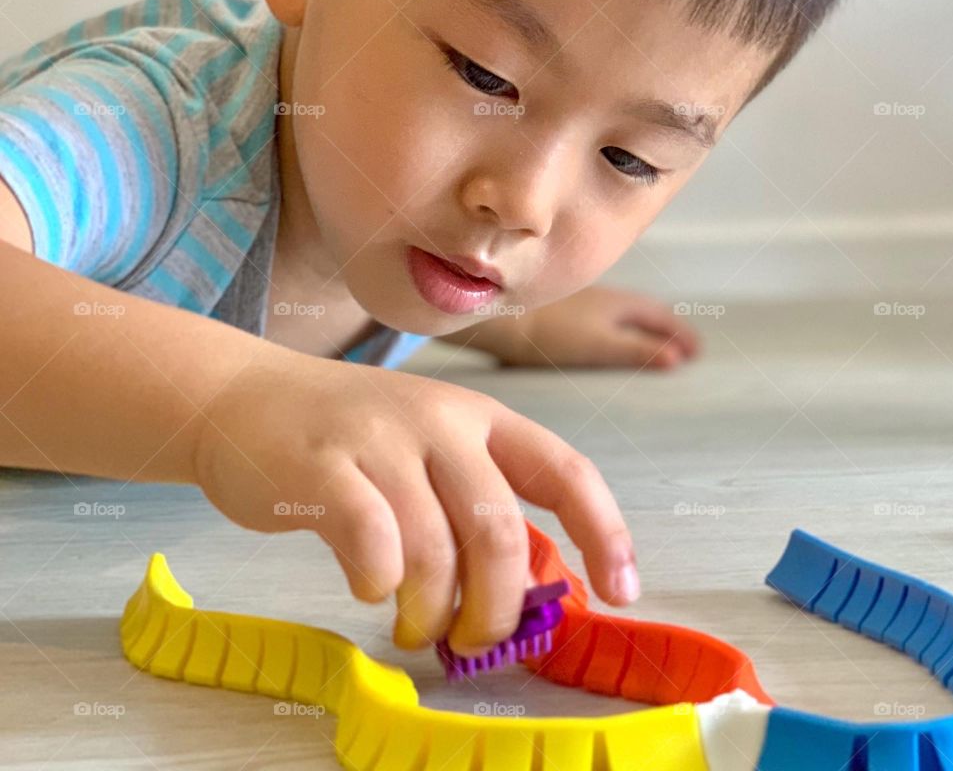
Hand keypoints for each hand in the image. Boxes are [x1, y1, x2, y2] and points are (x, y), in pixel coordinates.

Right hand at [192, 349, 638, 656]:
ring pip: (435, 551)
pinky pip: (372, 545)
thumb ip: (473, 502)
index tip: (622, 591)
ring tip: (417, 627)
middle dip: (497, 608)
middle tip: (475, 641)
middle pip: (498, 531)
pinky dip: (379, 585)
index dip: (604, 532)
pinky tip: (368, 585)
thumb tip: (519, 593)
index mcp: (479, 416)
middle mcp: (439, 420)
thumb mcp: (428, 446)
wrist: (245, 395)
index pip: (564, 470)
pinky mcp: (322, 468)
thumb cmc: (348, 436)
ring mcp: (379, 440)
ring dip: (433, 612)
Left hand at [500, 283, 701, 368]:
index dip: (680, 334)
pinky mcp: (558, 307)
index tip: (696, 350)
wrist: (498, 316)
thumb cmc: (547, 332)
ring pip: (621, 309)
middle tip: (683, 345)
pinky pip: (600, 312)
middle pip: (643, 310)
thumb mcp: (600, 345)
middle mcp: (602, 295)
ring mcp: (579, 299)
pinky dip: (616, 323)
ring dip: (641, 324)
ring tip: (648, 337)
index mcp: (618, 303)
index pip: (660, 316)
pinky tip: (601, 330)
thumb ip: (638, 351)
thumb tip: (678, 359)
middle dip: (666, 327)